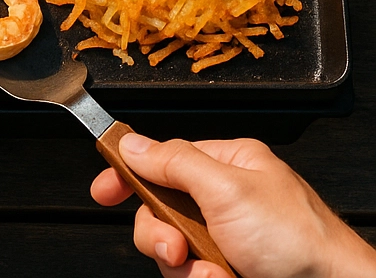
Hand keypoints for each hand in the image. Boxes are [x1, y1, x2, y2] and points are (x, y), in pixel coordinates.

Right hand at [91, 133, 375, 277]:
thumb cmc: (302, 241)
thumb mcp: (227, 188)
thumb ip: (173, 161)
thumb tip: (132, 142)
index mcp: (227, 165)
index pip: (163, 158)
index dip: (128, 173)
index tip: (103, 191)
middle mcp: (226, 201)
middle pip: (160, 209)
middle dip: (161, 234)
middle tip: (175, 247)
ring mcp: (229, 240)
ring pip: (173, 249)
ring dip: (185, 266)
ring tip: (212, 273)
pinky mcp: (230, 272)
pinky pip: (192, 275)